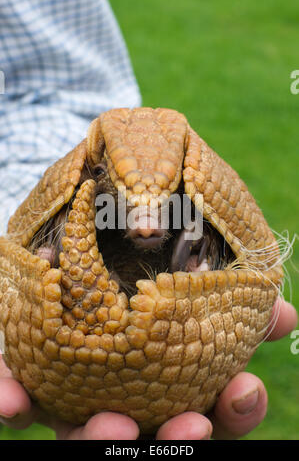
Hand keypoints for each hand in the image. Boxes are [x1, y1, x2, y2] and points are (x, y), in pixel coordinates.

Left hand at [0, 298, 296, 439]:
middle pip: (150, 440)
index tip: (244, 390)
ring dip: (98, 440)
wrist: (80, 266)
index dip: (233, 414)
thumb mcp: (190, 288)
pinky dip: (14, 403)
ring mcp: (75, 399)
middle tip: (190, 429)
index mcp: (166, 385)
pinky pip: (19, 403)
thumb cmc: (139, 287)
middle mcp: (124, 402)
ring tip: (112, 426)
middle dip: (176, 444)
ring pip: (84, 437)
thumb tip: (285, 314)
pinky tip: (13, 398)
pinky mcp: (32, 381)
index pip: (208, 415)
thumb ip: (232, 305)